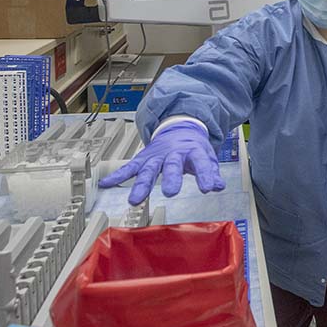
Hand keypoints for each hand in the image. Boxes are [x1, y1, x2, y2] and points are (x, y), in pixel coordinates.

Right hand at [98, 120, 224, 204]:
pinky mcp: (144, 158)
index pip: (201, 163)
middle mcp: (173, 153)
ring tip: (134, 200)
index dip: (205, 175)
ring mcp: (157, 156)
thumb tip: (219, 186)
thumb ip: (212, 172)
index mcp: (193, 151)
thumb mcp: (207, 157)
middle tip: (171, 192)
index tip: (208, 188)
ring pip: (149, 169)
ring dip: (141, 184)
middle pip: (172, 165)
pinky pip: (130, 167)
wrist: (179, 127)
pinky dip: (118, 175)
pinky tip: (106, 183)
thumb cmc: (193, 147)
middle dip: (171, 178)